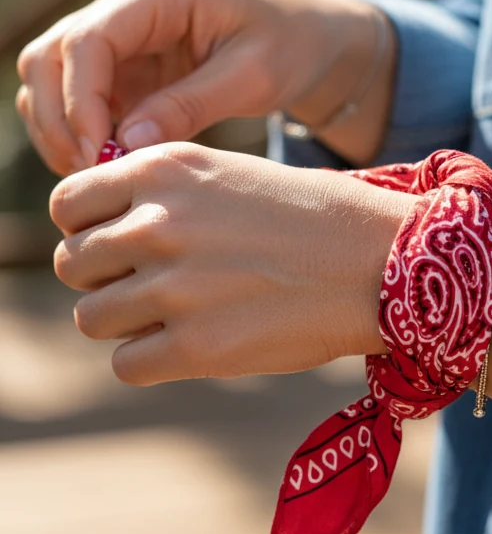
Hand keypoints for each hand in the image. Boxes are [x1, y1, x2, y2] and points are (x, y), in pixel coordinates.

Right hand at [17, 0, 384, 175]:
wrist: (308, 37)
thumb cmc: (291, 46)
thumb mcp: (254, 77)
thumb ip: (191, 106)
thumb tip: (127, 144)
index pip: (88, 38)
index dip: (80, 99)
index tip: (98, 153)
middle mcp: (130, 3)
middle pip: (50, 52)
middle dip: (57, 116)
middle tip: (87, 171)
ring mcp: (121, 34)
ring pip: (51, 75)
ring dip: (60, 127)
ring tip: (96, 174)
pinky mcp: (123, 66)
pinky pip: (78, 97)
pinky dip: (81, 133)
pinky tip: (109, 167)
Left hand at [50, 143, 416, 385]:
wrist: (381, 262)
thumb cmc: (310, 217)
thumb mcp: (227, 174)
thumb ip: (158, 193)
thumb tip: (98, 231)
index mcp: (163, 170)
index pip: (68, 204)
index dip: (86, 228)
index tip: (115, 245)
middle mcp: (157, 223)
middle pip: (73, 264)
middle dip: (103, 279)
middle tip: (149, 286)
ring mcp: (173, 287)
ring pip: (90, 317)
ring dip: (123, 322)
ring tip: (172, 316)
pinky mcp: (196, 347)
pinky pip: (126, 364)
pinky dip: (149, 360)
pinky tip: (189, 345)